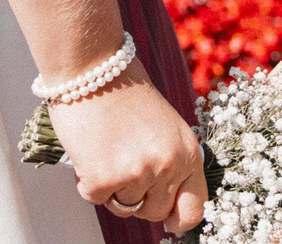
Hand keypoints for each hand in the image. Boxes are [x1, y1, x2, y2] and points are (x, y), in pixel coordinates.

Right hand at [51, 66, 205, 234]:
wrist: (91, 65)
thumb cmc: (124, 90)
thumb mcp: (165, 126)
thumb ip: (170, 161)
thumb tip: (165, 202)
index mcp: (188, 152)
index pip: (194, 210)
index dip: (176, 217)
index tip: (164, 216)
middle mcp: (167, 166)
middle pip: (154, 213)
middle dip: (138, 197)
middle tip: (122, 164)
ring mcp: (136, 173)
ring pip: (123, 207)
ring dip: (111, 185)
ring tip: (106, 148)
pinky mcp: (103, 178)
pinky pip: (95, 198)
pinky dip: (87, 179)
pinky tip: (88, 150)